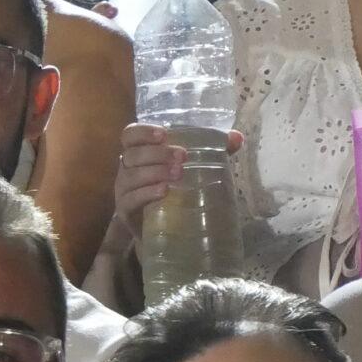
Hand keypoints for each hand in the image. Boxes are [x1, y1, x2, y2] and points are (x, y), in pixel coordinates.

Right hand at [110, 119, 241, 241]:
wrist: (168, 229)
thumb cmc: (179, 190)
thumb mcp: (197, 168)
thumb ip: (216, 150)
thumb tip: (238, 137)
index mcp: (140, 153)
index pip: (130, 135)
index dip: (143, 132)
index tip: (164, 134)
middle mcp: (127, 169)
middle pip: (133, 154)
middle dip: (158, 153)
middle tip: (183, 157)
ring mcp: (124, 191)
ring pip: (131, 176)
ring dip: (155, 172)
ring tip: (178, 174)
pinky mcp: (125, 212)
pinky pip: (130, 200)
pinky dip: (146, 193)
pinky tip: (163, 192)